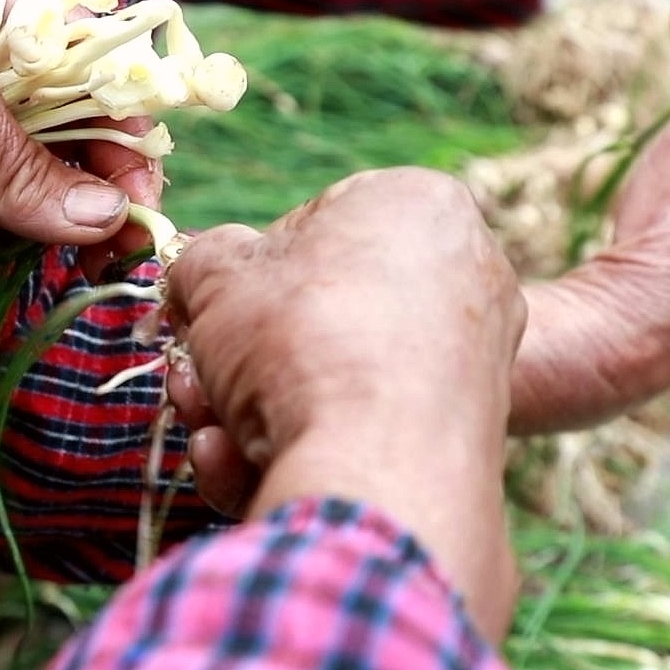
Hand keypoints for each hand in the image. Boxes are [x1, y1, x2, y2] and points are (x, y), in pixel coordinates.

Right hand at [162, 169, 526, 637]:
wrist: (375, 467)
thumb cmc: (298, 340)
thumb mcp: (215, 274)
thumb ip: (203, 260)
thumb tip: (198, 272)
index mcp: (418, 203)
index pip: (314, 224)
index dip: (245, 271)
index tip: (205, 310)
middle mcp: (466, 273)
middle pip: (320, 313)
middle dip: (241, 357)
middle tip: (193, 380)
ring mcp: (476, 359)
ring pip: (336, 381)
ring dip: (252, 411)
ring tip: (208, 434)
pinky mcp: (468, 436)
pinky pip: (367, 430)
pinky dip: (303, 447)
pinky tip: (243, 467)